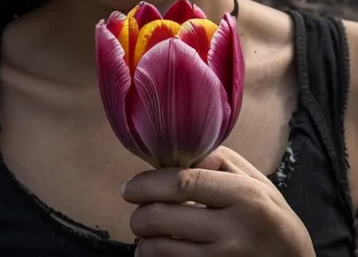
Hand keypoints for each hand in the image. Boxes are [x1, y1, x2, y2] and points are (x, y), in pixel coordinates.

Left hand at [122, 146, 314, 256]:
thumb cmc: (272, 216)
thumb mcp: (258, 182)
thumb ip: (220, 162)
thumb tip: (177, 156)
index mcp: (244, 195)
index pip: (184, 182)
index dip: (148, 183)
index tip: (130, 186)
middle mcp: (234, 230)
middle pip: (163, 218)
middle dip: (139, 214)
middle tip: (136, 210)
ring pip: (161, 250)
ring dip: (143, 241)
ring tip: (145, 234)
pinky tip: (160, 251)